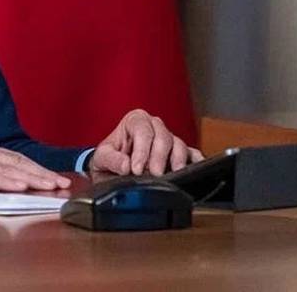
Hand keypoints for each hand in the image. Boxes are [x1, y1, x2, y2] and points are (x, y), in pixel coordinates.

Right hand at [0, 129, 70, 191]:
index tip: (54, 177)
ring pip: (3, 169)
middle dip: (40, 173)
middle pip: (14, 162)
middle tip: (62, 183)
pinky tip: (14, 185)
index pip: (12, 157)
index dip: (35, 167)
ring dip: (28, 178)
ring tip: (47, 186)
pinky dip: (1, 181)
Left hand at [88, 110, 202, 176]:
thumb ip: (111, 159)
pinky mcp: (180, 155)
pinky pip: (192, 154)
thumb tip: (125, 165)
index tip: (136, 169)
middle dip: (159, 157)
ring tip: (173, 174)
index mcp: (135, 121)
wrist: (114, 171)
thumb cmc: (110, 160)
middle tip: (154, 174)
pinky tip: (194, 169)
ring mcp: (169, 140)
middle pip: (163, 137)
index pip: (142, 130)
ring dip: (177, 160)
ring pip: (179, 145)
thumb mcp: (102, 158)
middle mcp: (155, 127)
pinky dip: (195, 161)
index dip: (141, 150)